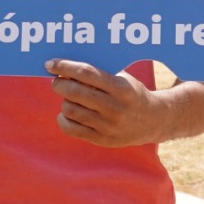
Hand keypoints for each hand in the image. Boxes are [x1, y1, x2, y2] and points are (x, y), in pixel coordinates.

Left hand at [45, 59, 165, 147]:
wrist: (152, 121)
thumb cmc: (131, 93)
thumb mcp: (122, 78)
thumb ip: (99, 73)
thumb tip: (66, 67)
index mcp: (120, 88)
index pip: (86, 73)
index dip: (65, 67)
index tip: (50, 64)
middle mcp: (114, 108)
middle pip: (75, 92)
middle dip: (59, 84)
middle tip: (56, 81)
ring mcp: (107, 126)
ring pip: (70, 110)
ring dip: (64, 100)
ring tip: (69, 97)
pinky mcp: (101, 140)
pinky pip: (71, 129)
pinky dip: (63, 118)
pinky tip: (67, 112)